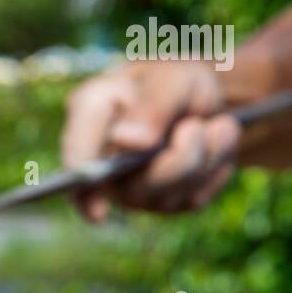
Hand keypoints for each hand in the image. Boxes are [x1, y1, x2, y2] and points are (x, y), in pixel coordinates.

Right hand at [61, 61, 240, 222]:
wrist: (201, 96)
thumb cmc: (174, 82)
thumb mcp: (173, 78)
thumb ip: (151, 105)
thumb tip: (126, 142)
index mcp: (90, 115)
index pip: (77, 159)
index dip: (83, 190)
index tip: (98, 214)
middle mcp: (101, 158)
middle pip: (133, 187)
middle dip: (180, 159)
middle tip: (199, 125)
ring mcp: (128, 185)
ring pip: (167, 197)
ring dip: (204, 160)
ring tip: (215, 124)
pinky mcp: (159, 200)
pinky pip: (191, 200)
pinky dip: (213, 171)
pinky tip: (213, 144)